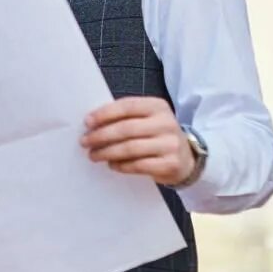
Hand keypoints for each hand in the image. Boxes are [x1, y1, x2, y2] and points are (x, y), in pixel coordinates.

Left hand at [79, 98, 195, 186]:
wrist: (187, 158)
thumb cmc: (158, 135)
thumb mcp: (148, 119)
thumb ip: (126, 117)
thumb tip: (93, 123)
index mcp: (158, 106)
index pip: (127, 106)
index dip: (104, 114)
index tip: (87, 122)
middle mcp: (166, 123)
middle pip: (126, 128)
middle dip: (101, 135)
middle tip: (85, 141)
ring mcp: (170, 144)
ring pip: (130, 148)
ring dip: (107, 152)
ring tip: (93, 155)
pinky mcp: (170, 164)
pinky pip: (139, 165)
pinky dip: (121, 165)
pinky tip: (111, 164)